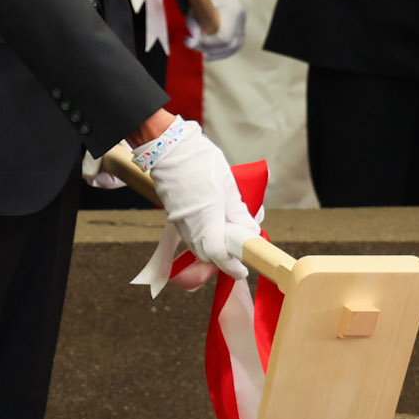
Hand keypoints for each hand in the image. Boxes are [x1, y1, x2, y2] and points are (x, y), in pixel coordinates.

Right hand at [139, 118, 256, 281]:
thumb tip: (250, 231)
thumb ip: (238, 212)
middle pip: (206, 255)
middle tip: (239, 252)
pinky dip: (203, 237)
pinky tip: (214, 225)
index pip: (218, 253)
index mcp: (206, 217)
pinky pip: (190, 236)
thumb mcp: (228, 186)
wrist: (168, 149)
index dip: (232, 266)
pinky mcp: (173, 216)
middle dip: (223, 259)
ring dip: (213, 248)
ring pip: (197, 246)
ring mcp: (179, 222)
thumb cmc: (200, 162)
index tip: (243, 269)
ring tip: (229, 235)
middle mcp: (189, 224)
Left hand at [191, 0, 247, 62]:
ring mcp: (243, 29)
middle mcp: (241, 21)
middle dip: (207, 47)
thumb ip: (194, 21)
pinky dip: (220, 54)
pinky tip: (208, 56)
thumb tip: (193, 41)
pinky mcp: (241, 35)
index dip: (208, 42)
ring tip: (197, 47)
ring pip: (231, 48)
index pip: (224, 36)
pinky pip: (233, 48)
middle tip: (190, 42)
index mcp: (233, 10)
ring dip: (213, 52)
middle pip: (228, 44)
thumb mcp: (197, 5)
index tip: (192, 39)